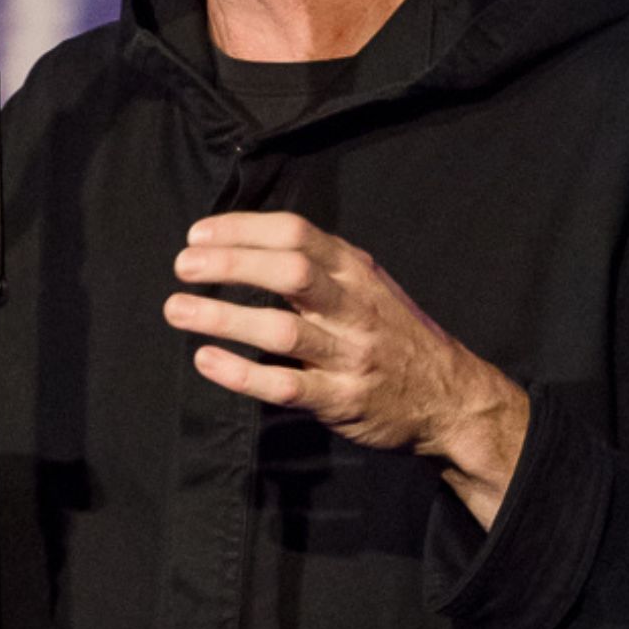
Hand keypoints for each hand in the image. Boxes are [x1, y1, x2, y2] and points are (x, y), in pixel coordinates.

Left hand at [161, 212, 528, 523]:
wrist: (451, 398)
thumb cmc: (394, 334)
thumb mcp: (368, 284)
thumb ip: (319, 265)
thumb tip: (243, 243)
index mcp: (357, 270)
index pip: (296, 233)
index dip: (242, 229)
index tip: (197, 234)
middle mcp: (354, 307)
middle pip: (289, 273)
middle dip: (231, 264)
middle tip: (183, 266)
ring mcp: (350, 356)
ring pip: (281, 332)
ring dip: (224, 318)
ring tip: (177, 310)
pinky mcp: (342, 400)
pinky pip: (285, 387)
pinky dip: (241, 373)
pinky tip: (206, 360)